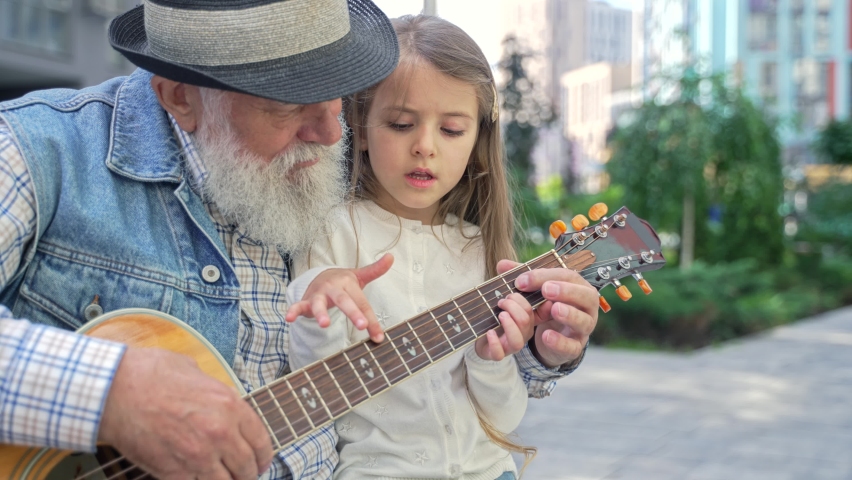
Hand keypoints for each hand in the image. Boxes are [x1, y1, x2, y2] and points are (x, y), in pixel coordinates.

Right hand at [98, 347, 272, 479]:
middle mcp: (220, 433)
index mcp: (229, 405)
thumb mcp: (195, 371)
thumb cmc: (150, 374)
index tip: (260, 461)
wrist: (114, 389)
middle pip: (247, 467)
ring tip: (222, 479)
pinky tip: (196, 479)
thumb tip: (219, 399)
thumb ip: (213, 391)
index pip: (261, 441)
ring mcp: (197, 456)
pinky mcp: (173, 472)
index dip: (263, 455)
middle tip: (244, 474)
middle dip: (248, 473)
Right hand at [285, 253, 393, 342]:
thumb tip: (391, 256)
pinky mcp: (306, 301)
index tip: (379, 337)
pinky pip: (298, 306)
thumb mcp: (359, 276)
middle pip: (344, 301)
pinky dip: (293, 311)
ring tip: (325, 324)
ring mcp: (319, 294)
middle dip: (353, 313)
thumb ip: (375, 270)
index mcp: (348, 284)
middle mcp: (334, 288)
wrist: (321, 277)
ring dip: (321, 313)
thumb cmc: (344, 282)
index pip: (362, 303)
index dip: (371, 320)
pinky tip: (289, 318)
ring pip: (319, 304)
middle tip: (362, 325)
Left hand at [474, 290, 534, 360]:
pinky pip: (499, 353)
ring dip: (509, 324)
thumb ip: (505, 283)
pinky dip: (494, 342)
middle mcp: (523, 334)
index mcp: (528, 320)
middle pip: (525, 321)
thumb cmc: (494, 317)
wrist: (480, 338)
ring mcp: (510, 346)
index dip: (528, 300)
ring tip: (500, 314)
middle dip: (513, 307)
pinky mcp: (497, 354)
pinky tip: (489, 332)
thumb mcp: (502, 300)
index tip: (515, 290)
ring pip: (517, 340)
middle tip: (501, 301)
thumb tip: (501, 265)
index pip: (537, 311)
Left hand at [505, 260, 598, 367]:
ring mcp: (583, 327)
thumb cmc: (548, 306)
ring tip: (554, 309)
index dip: (546, 276)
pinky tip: (546, 336)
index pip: (567, 276)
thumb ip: (522, 277)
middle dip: (567, 291)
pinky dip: (561, 341)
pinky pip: (572, 346)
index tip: (523, 280)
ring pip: (584, 321)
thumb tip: (502, 264)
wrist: (555, 336)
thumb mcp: (536, 291)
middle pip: (586, 296)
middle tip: (547, 290)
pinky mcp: (576, 347)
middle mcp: (586, 307)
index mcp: (578, 287)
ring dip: (570, 314)